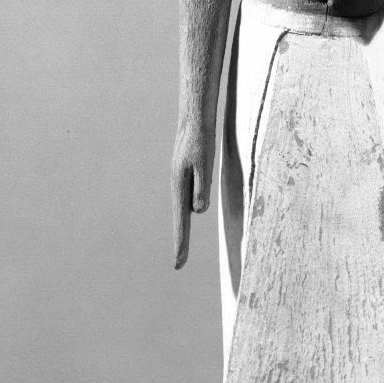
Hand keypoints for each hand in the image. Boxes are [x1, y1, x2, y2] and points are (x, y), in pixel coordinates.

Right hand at [171, 123, 214, 268]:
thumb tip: (198, 211)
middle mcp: (179, 186)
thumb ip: (202, 188)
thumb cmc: (201, 139)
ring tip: (206, 170)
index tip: (178, 263)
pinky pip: (198, 190)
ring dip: (201, 198)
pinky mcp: (190, 175)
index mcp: (179, 185)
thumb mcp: (204, 164)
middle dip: (182, 239)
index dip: (181, 242)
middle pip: (183, 217)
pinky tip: (203, 169)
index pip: (181, 220)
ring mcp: (183, 181)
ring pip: (195, 200)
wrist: (195, 117)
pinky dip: (203, 188)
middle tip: (179, 265)